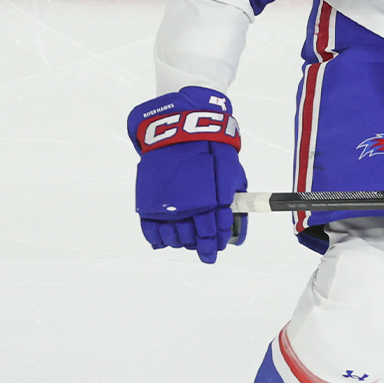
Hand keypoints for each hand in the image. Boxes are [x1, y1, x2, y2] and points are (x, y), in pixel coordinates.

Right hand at [127, 87, 247, 262]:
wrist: (178, 131)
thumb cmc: (210, 151)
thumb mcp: (231, 176)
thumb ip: (234, 204)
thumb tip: (236, 227)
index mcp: (211, 204)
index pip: (213, 236)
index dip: (214, 246)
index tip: (214, 251)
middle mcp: (188, 209)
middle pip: (193, 240)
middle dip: (199, 246)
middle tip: (201, 247)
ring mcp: (166, 207)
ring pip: (173, 238)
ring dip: (180, 242)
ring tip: (184, 239)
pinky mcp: (147, 202)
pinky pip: (150, 230)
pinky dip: (157, 238)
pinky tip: (163, 239)